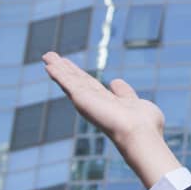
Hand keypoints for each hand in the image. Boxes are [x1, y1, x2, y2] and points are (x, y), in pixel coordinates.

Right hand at [41, 51, 177, 185]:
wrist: (139, 134)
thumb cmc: (144, 124)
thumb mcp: (135, 102)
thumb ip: (124, 93)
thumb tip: (115, 82)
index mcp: (107, 103)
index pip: (90, 85)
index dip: (80, 76)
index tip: (70, 67)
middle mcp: (95, 102)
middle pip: (76, 81)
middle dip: (64, 69)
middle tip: (50, 57)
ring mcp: (87, 101)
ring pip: (70, 80)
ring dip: (58, 68)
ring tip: (46, 56)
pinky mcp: (81, 98)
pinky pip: (67, 83)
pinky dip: (58, 74)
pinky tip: (48, 65)